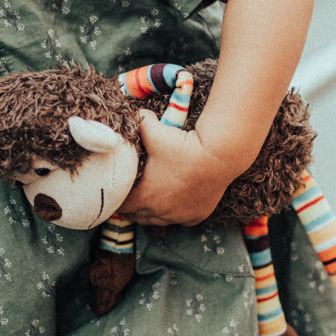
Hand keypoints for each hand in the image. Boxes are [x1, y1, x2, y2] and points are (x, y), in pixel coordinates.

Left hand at [120, 112, 236, 225]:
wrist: (219, 155)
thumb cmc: (183, 145)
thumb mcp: (154, 131)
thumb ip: (140, 122)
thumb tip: (136, 114)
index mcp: (146, 197)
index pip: (123, 205)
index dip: (118, 200)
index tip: (116, 194)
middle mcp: (162, 212)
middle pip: (139, 217)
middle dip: (132, 209)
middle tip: (127, 201)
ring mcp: (181, 216)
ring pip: (159, 221)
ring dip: (152, 213)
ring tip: (147, 205)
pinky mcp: (197, 215)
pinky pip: (181, 219)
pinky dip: (175, 213)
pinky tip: (174, 205)